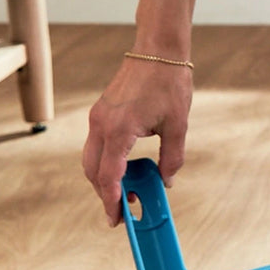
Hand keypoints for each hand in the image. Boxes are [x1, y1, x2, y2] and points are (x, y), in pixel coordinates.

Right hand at [82, 57, 192, 225]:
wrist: (157, 50)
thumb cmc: (169, 84)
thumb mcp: (178, 127)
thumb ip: (172, 159)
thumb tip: (167, 182)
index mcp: (119, 130)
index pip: (109, 175)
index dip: (111, 200)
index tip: (117, 219)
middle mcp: (102, 124)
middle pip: (93, 171)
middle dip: (105, 195)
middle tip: (124, 212)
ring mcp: (98, 118)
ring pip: (91, 160)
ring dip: (104, 180)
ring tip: (127, 195)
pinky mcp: (101, 113)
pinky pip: (97, 147)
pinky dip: (106, 164)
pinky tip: (125, 173)